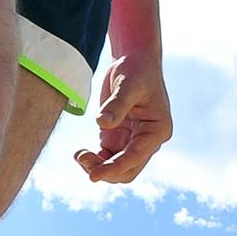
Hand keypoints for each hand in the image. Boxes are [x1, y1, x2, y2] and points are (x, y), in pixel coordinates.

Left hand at [74, 52, 171, 184]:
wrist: (134, 60)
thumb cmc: (137, 70)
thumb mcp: (128, 85)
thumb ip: (117, 105)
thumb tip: (102, 124)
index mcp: (157, 130)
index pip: (135, 157)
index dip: (114, 168)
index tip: (93, 175)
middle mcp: (147, 140)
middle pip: (128, 170)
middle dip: (106, 171)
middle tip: (82, 159)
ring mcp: (132, 140)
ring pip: (117, 168)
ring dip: (98, 168)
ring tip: (79, 155)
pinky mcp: (118, 137)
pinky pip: (106, 158)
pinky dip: (94, 161)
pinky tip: (81, 153)